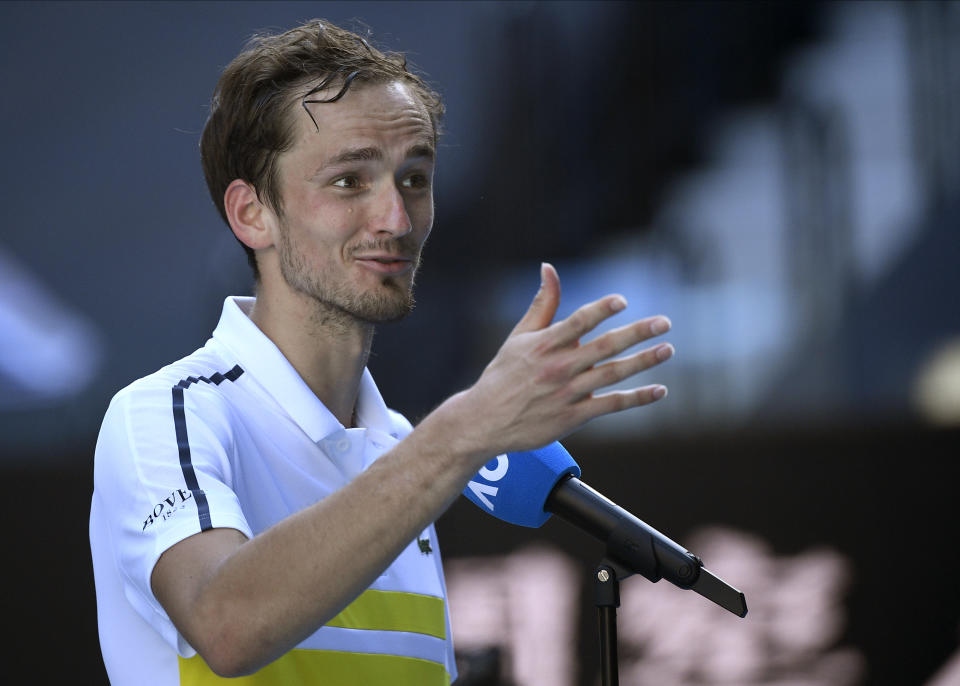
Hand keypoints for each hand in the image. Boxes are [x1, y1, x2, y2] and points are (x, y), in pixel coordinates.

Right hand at [456, 263, 672, 453]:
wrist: (484, 421)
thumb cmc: (503, 374)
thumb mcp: (518, 336)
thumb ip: (542, 303)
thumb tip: (549, 267)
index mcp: (544, 345)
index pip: (577, 322)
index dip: (601, 310)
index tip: (622, 301)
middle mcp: (558, 367)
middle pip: (604, 347)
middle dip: (637, 333)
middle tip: (664, 322)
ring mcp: (567, 393)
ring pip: (612, 374)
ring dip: (643, 361)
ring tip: (667, 349)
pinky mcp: (573, 417)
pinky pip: (611, 405)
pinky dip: (636, 398)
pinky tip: (659, 390)